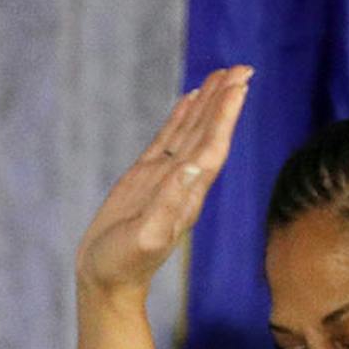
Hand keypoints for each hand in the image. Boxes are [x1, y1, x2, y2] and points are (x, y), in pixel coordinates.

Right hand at [74, 65, 250, 304]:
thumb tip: (191, 167)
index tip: (239, 85)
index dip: (225, 116)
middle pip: (207, 133)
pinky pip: (167, 140)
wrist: (106, 281)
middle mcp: (182, 183)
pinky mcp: (145, 179)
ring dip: (208, 103)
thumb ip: (167, 205)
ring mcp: (165, 179)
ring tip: (222, 73)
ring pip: (190, 131)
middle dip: (224, 101)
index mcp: (186, 195)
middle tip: (242, 66)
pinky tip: (190, 99)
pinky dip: (181, 117)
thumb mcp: (144, 238)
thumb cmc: (122, 265)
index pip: (211, 147)